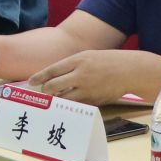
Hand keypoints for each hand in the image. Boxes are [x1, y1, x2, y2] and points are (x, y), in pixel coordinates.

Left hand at [25, 49, 143, 105]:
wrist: (129, 71)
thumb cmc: (107, 61)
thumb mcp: (88, 56)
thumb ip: (71, 65)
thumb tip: (53, 76)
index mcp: (78, 60)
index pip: (52, 70)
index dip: (39, 77)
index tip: (31, 82)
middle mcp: (80, 75)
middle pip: (53, 86)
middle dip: (45, 91)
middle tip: (43, 92)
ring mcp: (87, 89)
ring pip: (63, 99)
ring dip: (56, 100)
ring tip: (52, 99)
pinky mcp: (93, 101)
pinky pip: (76, 105)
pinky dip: (70, 104)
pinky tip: (67, 104)